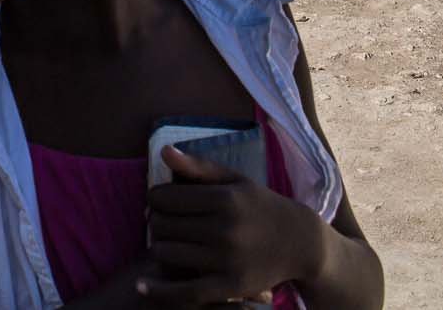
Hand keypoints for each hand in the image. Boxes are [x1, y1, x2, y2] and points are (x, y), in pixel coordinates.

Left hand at [138, 146, 306, 304]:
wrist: (300, 243)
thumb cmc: (260, 206)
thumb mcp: (235, 180)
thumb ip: (198, 167)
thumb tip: (163, 151)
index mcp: (224, 199)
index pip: (164, 198)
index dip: (156, 198)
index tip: (161, 201)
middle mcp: (225, 229)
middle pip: (162, 225)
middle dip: (156, 221)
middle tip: (165, 222)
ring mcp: (227, 260)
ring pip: (166, 253)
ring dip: (160, 247)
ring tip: (170, 242)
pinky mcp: (230, 287)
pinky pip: (184, 292)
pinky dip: (159, 290)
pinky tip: (141, 285)